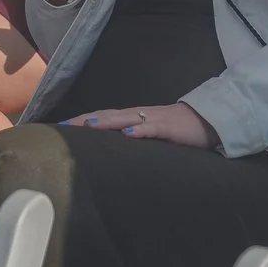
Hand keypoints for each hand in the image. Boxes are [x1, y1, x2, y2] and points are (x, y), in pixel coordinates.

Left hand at [67, 102, 216, 147]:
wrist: (207, 120)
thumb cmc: (177, 130)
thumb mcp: (150, 135)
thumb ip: (133, 140)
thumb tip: (112, 150)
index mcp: (132, 118)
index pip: (102, 117)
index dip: (81, 121)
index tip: (60, 127)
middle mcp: (138, 116)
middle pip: (106, 115)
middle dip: (84, 120)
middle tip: (62, 127)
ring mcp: (153, 120)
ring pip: (124, 118)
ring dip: (105, 122)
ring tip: (86, 126)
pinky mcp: (169, 127)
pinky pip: (152, 128)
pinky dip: (139, 130)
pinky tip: (127, 134)